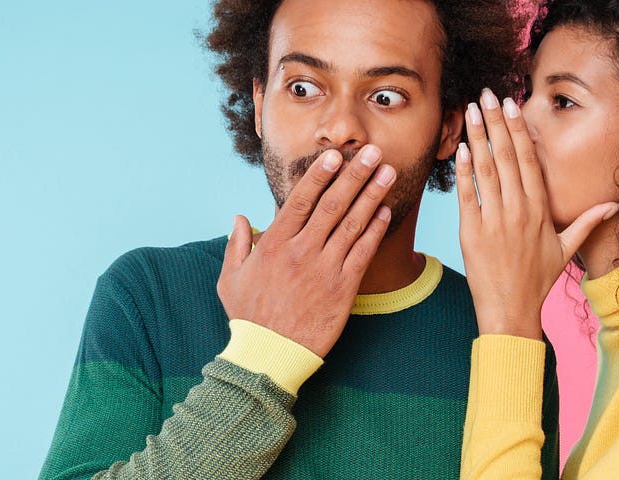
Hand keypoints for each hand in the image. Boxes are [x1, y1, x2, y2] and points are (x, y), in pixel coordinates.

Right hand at [217, 145, 395, 356]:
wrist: (270, 355)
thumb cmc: (249, 318)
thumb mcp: (231, 279)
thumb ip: (236, 245)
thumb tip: (240, 217)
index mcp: (273, 244)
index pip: (301, 200)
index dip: (321, 176)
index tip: (335, 156)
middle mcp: (300, 252)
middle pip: (332, 205)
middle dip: (355, 175)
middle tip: (373, 151)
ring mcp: (323, 270)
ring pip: (352, 225)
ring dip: (372, 195)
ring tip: (388, 173)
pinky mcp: (342, 289)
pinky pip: (362, 253)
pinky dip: (374, 231)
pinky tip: (385, 213)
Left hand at [456, 89, 618, 338]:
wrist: (511, 311)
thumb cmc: (537, 281)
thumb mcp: (565, 250)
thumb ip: (586, 222)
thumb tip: (613, 205)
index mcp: (540, 210)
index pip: (529, 160)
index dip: (519, 130)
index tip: (512, 105)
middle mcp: (519, 210)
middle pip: (506, 157)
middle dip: (496, 122)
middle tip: (486, 94)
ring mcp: (495, 220)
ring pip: (487, 170)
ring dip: (478, 136)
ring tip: (471, 110)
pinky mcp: (472, 233)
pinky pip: (468, 195)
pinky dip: (464, 170)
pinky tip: (462, 147)